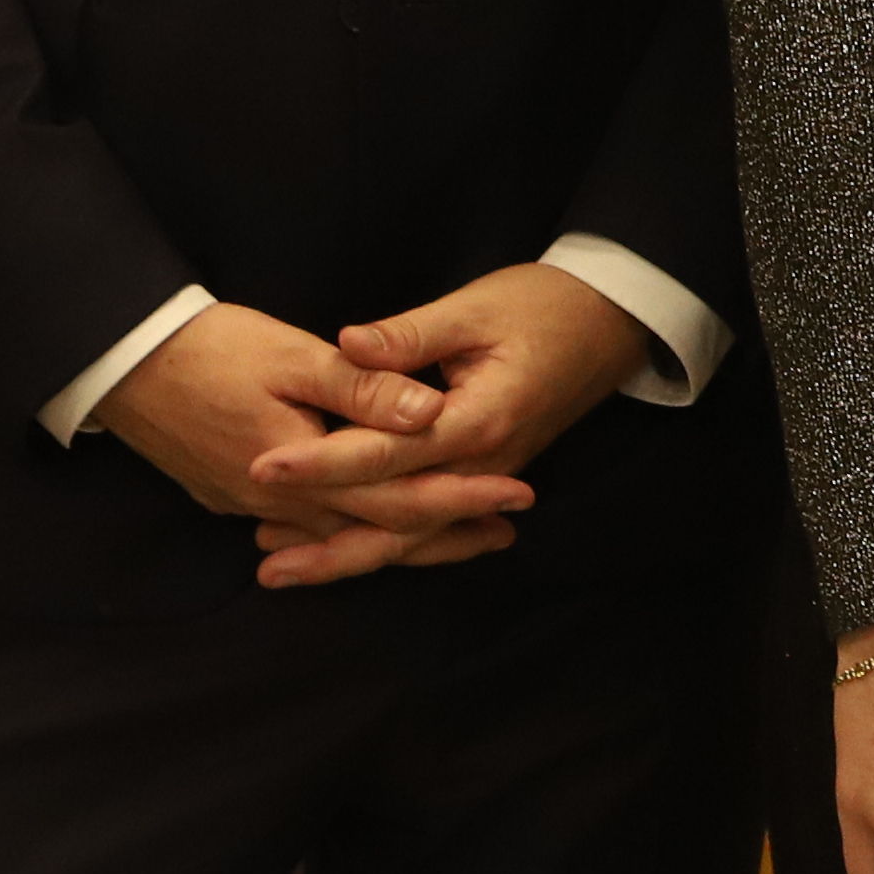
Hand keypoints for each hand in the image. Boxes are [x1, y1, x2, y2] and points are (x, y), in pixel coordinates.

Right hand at [102, 305, 486, 587]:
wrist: (118, 362)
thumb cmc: (208, 347)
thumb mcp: (292, 356)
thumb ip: (365, 387)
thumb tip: (431, 414)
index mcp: (300, 469)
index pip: (398, 496)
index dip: (462, 496)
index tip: (518, 493)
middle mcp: (276, 504)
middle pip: (375, 531)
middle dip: (444, 533)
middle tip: (506, 529)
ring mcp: (249, 506)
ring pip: (339, 537)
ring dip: (399, 537)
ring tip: (459, 534)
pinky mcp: (229, 496)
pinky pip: (306, 526)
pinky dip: (348, 530)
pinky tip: (372, 524)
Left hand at [229, 263, 656, 589]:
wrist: (612, 320)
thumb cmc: (545, 304)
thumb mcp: (475, 308)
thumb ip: (409, 335)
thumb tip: (346, 345)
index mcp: (477, 419)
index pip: (386, 453)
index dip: (322, 461)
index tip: (264, 465)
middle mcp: (483, 464)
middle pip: (398, 521)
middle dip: (327, 542)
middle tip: (260, 560)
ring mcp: (488, 476)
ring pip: (414, 536)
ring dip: (348, 556)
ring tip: (280, 569)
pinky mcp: (486, 475)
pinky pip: (430, 524)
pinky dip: (383, 543)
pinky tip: (340, 549)